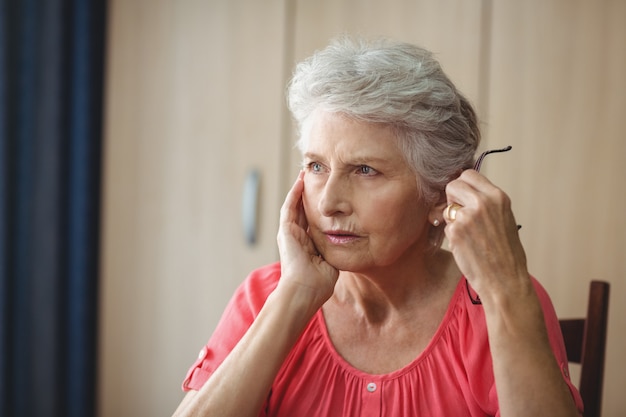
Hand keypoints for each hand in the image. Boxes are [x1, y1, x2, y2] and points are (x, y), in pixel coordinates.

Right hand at [276, 171, 338, 307]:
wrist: (305, 290)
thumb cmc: (319, 283)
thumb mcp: (331, 262)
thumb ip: (336, 250)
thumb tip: (349, 242)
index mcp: (307, 245)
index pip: (314, 221)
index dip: (320, 208)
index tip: (327, 196)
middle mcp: (297, 237)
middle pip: (303, 210)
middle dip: (309, 195)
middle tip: (316, 177)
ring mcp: (289, 234)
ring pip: (295, 206)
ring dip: (300, 190)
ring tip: (306, 174)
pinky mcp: (286, 231)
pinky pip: (290, 208)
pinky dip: (295, 194)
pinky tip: (301, 182)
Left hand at [443, 170, 527, 300]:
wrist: (505, 280)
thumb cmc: (505, 253)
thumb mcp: (503, 218)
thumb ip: (485, 202)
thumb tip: (462, 190)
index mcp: (498, 197)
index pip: (469, 174)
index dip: (462, 186)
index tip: (462, 198)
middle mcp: (483, 202)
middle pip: (453, 184)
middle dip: (452, 198)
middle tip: (459, 214)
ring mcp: (468, 216)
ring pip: (446, 205)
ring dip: (450, 217)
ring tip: (466, 233)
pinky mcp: (456, 231)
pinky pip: (444, 224)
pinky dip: (450, 234)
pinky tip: (464, 245)